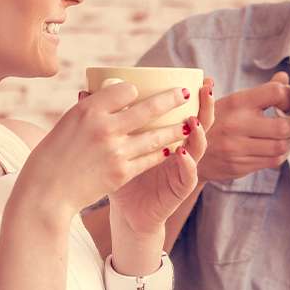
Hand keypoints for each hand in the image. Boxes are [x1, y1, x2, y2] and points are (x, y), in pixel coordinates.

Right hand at [19, 82, 195, 216]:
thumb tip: (113, 94)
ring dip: (175, 129)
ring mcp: (116, 151)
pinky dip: (163, 152)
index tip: (140, 91)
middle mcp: (104, 127)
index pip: (124, 90)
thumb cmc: (53, 155)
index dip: (135, 89)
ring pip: (155, 136)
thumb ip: (91, 109)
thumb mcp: (68, 122)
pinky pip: (150, 159)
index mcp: (88, 109)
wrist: (46, 192)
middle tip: (186, 93)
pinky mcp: (122, 172)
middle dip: (172, 99)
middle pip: (148, 108)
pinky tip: (173, 148)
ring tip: (190, 123)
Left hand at [109, 77, 216, 236]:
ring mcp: (183, 169)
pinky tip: (183, 153)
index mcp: (168, 135)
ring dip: (199, 133)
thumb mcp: (115, 144)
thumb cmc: (120, 175)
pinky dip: (187, 164)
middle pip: (200, 123)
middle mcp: (182, 149)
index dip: (196, 96)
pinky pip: (188, 176)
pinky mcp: (180, 189)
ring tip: (194, 120)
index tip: (199, 77)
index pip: (187, 110)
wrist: (127, 213)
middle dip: (206, 106)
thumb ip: (107, 118)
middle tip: (206, 88)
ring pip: (199, 148)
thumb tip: (83, 90)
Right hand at [198, 71, 289, 181]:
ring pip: (280, 147)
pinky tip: (276, 148)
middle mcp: (236, 125)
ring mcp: (237, 148)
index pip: (276, 93)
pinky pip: (272, 161)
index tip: (288, 103)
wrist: (188, 153)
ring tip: (286, 136)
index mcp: (236, 102)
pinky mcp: (239, 166)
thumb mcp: (232, 102)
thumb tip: (284, 77)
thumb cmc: (215, 123)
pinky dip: (280, 154)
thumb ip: (260, 91)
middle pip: (284, 127)